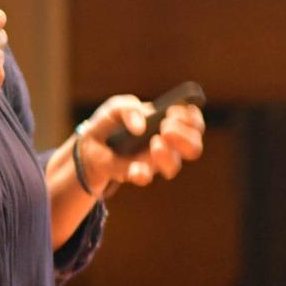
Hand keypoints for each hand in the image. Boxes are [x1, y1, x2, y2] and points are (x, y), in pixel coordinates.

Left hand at [77, 93, 206, 189]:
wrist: (90, 143)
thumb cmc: (111, 122)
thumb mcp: (116, 108)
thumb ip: (128, 108)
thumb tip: (140, 127)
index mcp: (169, 124)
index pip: (195, 124)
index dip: (192, 119)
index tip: (174, 112)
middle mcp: (168, 146)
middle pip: (194, 148)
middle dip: (185, 137)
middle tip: (166, 127)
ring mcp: (153, 161)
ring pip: (175, 166)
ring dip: (169, 154)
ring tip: (155, 142)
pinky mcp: (136, 173)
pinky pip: (146, 177)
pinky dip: (142, 172)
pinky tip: (136, 167)